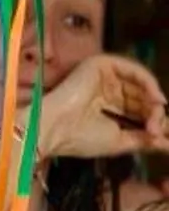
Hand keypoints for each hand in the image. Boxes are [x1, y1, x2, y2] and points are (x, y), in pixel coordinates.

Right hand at [39, 53, 168, 163]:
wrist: (54, 129)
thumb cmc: (80, 138)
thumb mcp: (119, 141)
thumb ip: (144, 140)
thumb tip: (167, 145)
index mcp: (107, 106)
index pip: (137, 111)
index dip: (153, 122)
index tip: (162, 137)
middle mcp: (107, 88)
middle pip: (140, 98)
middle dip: (155, 114)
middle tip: (161, 130)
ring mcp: (105, 75)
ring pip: (140, 85)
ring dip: (153, 103)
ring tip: (158, 119)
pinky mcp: (103, 64)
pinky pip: (133, 71)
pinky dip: (149, 84)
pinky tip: (157, 100)